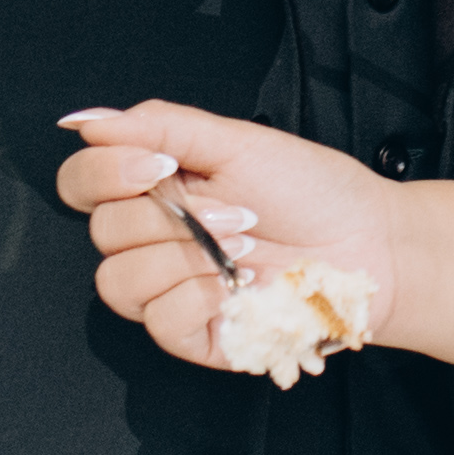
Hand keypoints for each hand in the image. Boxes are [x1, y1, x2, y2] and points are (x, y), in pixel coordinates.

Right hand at [53, 99, 404, 365]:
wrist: (372, 245)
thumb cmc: (316, 192)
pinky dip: (196, 298)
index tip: (158, 163)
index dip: (103, 172)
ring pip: (118, 280)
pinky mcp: (194, 334)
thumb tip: (87, 120)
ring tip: (241, 245)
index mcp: (159, 188)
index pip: (81, 182)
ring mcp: (172, 290)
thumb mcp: (237, 140)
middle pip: (100, 231)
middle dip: (168, 215)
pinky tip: (234, 284)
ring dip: (183, 257)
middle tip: (232, 209)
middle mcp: (157, 239)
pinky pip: (158, 321)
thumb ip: (158, 124)